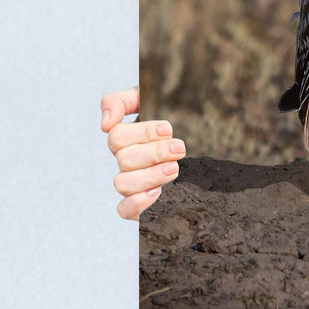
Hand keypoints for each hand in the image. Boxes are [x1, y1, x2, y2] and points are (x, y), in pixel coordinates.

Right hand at [101, 87, 184, 219]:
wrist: (203, 138)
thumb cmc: (175, 118)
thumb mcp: (152, 99)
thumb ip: (123, 100)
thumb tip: (105, 123)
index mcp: (127, 137)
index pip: (117, 136)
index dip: (142, 133)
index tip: (168, 129)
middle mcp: (127, 161)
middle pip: (123, 159)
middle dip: (154, 152)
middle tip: (179, 148)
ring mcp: (133, 182)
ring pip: (122, 184)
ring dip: (149, 176)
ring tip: (174, 168)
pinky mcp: (141, 204)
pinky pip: (124, 210)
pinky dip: (138, 202)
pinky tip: (158, 192)